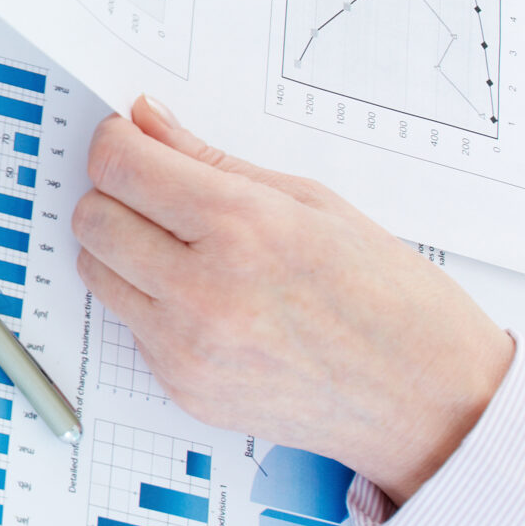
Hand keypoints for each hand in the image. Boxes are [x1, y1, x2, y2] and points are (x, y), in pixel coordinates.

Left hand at [74, 98, 513, 504]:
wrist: (431, 406)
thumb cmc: (392, 299)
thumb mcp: (314, 204)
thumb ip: (213, 160)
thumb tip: (147, 119)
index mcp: (243, 227)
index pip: (120, 166)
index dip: (117, 143)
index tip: (132, 141)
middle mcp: (204, 290)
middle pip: (93, 218)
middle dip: (115, 194)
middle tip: (157, 194)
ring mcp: (187, 348)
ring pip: (97, 270)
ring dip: (123, 249)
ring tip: (184, 249)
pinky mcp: (182, 389)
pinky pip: (129, 324)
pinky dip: (151, 302)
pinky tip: (209, 301)